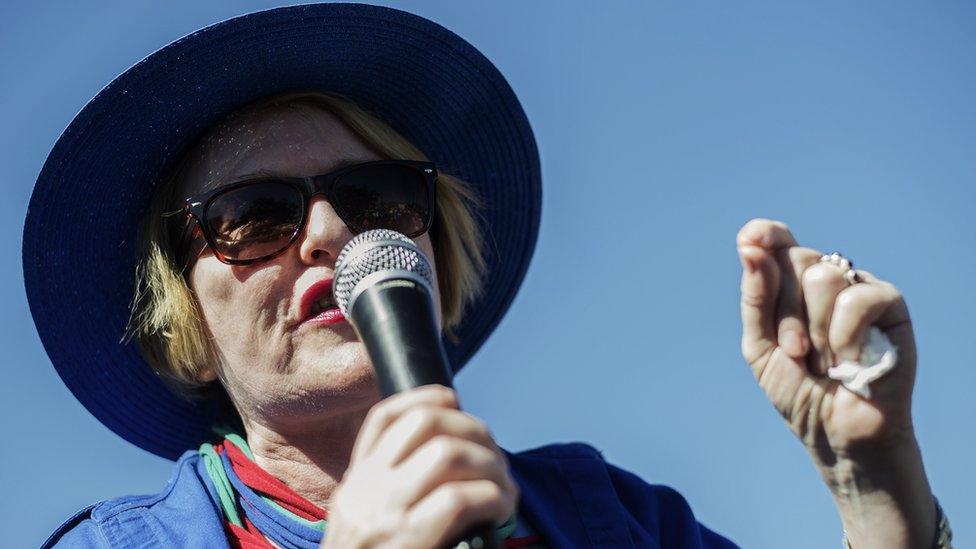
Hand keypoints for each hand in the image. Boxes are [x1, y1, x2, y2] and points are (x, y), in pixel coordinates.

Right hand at [320, 385, 518, 548]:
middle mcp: (363, 492)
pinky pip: (461, 497)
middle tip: (497, 458)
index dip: (427, 397)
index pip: (385, 418)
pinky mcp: (409, 541)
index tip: (455, 401)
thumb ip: (392, 496)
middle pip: (424, 424)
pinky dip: (493, 496)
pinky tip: (500, 510)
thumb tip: (452, 462)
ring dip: (490, 463)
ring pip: (447, 453)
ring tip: (505, 488)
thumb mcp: (364, 528)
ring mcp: (383, 515)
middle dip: (473, 429)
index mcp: (354, 486)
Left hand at [736, 218, 915, 458]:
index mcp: (789, 284)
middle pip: (794, 259)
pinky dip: (844, 336)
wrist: (835, 431)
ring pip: (822, 276)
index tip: (748, 242)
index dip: (764, 234)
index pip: (777, 240)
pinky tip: (849, 360)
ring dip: (815, 330)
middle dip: (785, 313)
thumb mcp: (759, 346)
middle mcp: (824, 277)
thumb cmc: (797, 389)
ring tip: (825, 360)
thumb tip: (749, 247)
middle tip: (796, 352)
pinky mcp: (889, 303)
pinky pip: (856, 297)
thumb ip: (755, 297)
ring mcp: (856, 286)